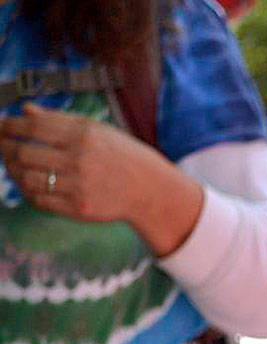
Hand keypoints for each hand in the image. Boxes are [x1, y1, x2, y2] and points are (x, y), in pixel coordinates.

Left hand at [0, 103, 201, 255]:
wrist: (150, 189)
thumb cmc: (121, 155)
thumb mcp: (97, 130)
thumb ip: (60, 120)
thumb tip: (25, 111)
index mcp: (84, 135)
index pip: (33, 127)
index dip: (9, 126)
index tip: (1, 126)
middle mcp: (80, 159)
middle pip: (24, 153)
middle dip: (6, 148)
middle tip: (2, 146)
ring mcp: (79, 186)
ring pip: (27, 178)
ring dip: (13, 171)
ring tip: (12, 165)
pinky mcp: (79, 208)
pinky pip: (40, 199)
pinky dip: (27, 190)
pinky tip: (28, 183)